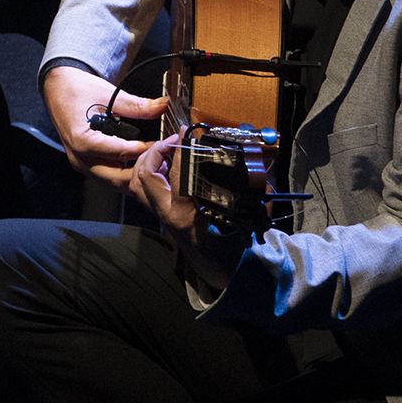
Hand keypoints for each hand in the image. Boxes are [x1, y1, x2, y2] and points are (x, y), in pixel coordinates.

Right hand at [42, 63, 167, 190]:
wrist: (57, 88)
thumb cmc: (76, 90)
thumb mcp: (108, 94)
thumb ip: (137, 105)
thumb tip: (162, 106)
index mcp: (82, 140)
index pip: (120, 153)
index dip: (144, 150)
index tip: (162, 145)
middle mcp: (80, 157)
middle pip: (117, 177)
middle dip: (141, 170)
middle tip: (161, 157)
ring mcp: (81, 163)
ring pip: (114, 181)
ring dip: (134, 174)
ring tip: (153, 159)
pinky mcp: (86, 164)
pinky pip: (108, 175)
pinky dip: (125, 171)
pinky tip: (139, 160)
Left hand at [128, 136, 243, 289]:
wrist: (219, 268)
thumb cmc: (231, 248)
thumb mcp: (244, 224)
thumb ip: (255, 205)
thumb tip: (265, 184)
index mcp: (185, 216)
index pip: (173, 176)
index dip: (175, 151)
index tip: (184, 134)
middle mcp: (167, 214)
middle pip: (142, 178)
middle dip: (153, 154)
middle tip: (174, 140)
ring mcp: (160, 214)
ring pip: (136, 183)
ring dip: (147, 161)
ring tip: (167, 149)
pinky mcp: (159, 212)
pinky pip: (143, 187)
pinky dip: (149, 170)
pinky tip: (166, 162)